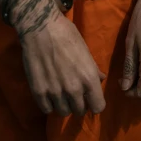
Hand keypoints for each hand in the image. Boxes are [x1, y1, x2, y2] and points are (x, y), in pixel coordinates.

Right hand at [11, 0, 106, 116]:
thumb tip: (101, 79)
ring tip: (61, 93)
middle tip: (74, 94)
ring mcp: (55, 92)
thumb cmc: (67, 35)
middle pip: (80, 111)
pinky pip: (47, 109)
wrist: (41, 28)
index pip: (98, 107)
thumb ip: (93, 69)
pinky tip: (49, 93)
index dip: (95, 103)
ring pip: (63, 112)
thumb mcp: (86, 51)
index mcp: (89, 79)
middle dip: (79, 104)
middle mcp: (74, 89)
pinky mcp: (38, 92)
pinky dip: (49, 104)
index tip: (90, 98)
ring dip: (64, 105)